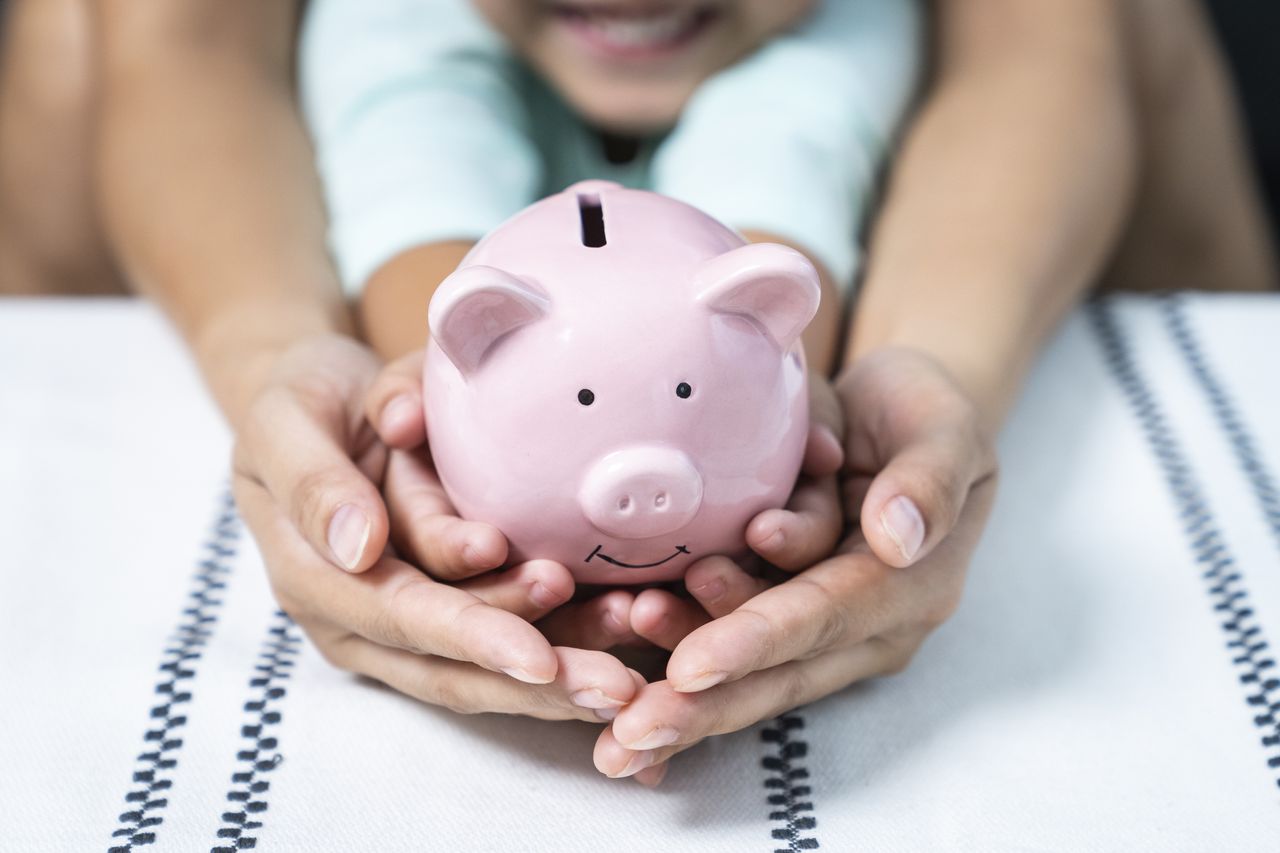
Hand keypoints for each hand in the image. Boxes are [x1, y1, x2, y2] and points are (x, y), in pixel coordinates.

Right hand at [234, 335, 639, 720]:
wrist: (315, 403)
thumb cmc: (298, 405)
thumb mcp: (284, 423)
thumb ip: (315, 482)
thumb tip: (360, 547)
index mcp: (313, 578)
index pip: (399, 616)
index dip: (469, 636)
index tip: (537, 654)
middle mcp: (358, 619)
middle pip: (452, 665)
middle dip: (536, 680)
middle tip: (614, 687)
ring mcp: (402, 623)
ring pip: (486, 666)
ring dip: (562, 667)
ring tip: (633, 667)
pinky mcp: (446, 607)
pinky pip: (508, 634)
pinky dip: (566, 639)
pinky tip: (626, 633)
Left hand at [592, 348, 997, 779]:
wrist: (901, 415)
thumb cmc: (921, 412)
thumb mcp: (945, 426)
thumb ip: (929, 480)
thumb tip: (898, 538)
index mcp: (912, 587)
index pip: (827, 616)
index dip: (758, 641)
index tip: (690, 666)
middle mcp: (869, 627)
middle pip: (780, 673)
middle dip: (702, 707)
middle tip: (626, 736)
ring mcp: (826, 633)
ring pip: (749, 673)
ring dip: (680, 689)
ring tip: (613, 689)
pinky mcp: (788, 624)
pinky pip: (731, 652)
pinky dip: (677, 663)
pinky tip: (621, 675)